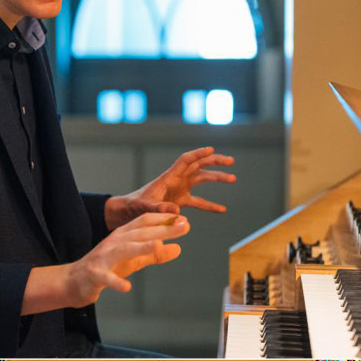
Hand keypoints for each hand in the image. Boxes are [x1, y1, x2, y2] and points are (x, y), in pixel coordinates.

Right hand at [64, 213, 189, 305]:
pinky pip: (106, 277)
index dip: (164, 220)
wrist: (76, 281)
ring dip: (140, 247)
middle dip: (162, 229)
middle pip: (139, 233)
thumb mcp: (134, 259)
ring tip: (157, 246)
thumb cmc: (108, 267)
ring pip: (123, 249)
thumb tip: (179, 249)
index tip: (184, 219)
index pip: (144, 222)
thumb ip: (155, 254)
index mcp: (124, 235)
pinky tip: (126, 288)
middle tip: (184, 226)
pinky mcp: (95, 274)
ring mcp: (103, 257)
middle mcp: (114, 241)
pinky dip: (116, 281)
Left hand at [105, 147, 236, 228]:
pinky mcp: (181, 201)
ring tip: (233, 178)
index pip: (186, 161)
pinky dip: (211, 205)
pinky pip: (199, 201)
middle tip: (230, 161)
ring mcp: (180, 189)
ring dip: (217, 178)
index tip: (212, 150)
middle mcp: (177, 180)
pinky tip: (222, 209)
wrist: (128, 211)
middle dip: (214, 161)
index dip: (198, 154)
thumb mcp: (145, 208)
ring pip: (202, 179)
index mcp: (169, 177)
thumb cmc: (134, 206)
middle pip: (199, 165)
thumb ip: (159, 208)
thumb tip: (176, 210)